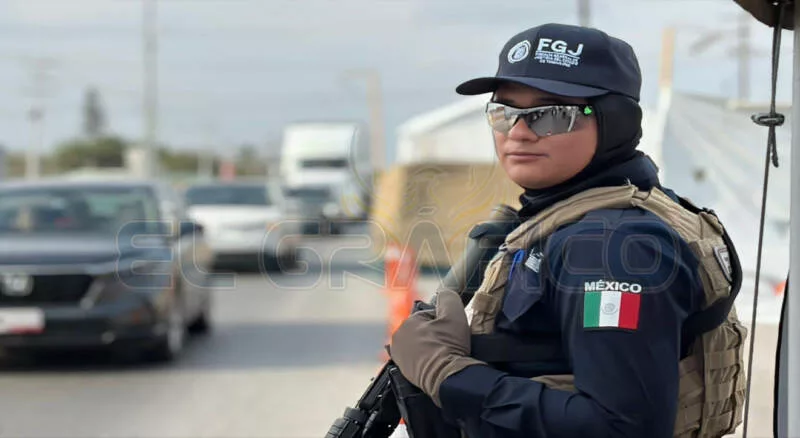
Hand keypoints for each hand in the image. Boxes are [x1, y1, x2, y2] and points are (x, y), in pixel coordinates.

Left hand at [389, 289, 485, 405]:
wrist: (447, 378)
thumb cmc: (450, 346)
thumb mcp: (454, 314)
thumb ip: (448, 297)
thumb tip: (443, 293)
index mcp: (408, 321)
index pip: (430, 315)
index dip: (444, 322)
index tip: (452, 332)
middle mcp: (398, 337)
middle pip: (423, 330)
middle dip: (435, 334)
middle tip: (449, 344)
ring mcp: (398, 355)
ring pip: (419, 344)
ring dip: (429, 347)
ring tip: (442, 355)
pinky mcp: (403, 371)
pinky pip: (415, 360)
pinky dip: (423, 360)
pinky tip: (432, 363)